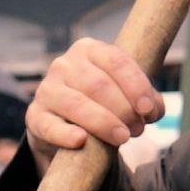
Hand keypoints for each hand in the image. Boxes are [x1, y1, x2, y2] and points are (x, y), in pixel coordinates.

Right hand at [26, 38, 163, 163]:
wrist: (67, 125)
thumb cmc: (103, 105)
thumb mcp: (126, 95)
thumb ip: (146, 99)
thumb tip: (154, 109)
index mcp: (89, 50)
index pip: (116, 61)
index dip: (136, 86)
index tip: (149, 110)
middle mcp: (64, 64)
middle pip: (98, 85)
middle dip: (123, 110)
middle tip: (137, 130)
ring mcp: (46, 89)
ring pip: (78, 104)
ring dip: (104, 124)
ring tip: (122, 139)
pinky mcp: (35, 116)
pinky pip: (49, 126)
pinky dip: (65, 134)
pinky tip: (81, 141)